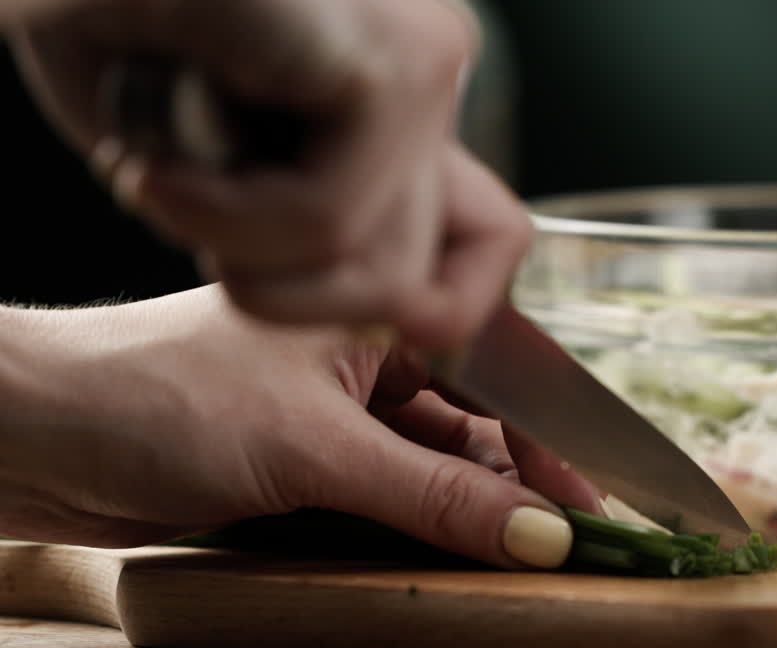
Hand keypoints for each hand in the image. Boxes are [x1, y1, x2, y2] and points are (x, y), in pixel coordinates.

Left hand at [0, 286, 599, 567]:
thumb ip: (435, 495)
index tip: (598, 502)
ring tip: (524, 560)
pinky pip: (393, 496)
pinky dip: (426, 529)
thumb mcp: (317, 448)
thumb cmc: (161, 397)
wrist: (40, 437)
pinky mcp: (312, 461)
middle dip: (524, 483)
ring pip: (438, 466)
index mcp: (380, 312)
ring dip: (477, 513)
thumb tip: (539, 534)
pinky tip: (459, 557)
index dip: (556, 438)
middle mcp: (370, 357)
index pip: (500, 373)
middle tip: (572, 544)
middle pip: (476, 425)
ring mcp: (340, 412)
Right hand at [7, 0, 524, 349]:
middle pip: (427, 277)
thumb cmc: (110, 25)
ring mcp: (422, 64)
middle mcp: (432, 71)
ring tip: (164, 175)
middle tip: (192, 212)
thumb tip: (397, 319)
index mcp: (407, 92)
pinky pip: (327, 223)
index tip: (305, 296)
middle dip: (293, 297)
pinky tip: (157, 161)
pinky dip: (221, 221)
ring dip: (241, 260)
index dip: (423, 309)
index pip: (495, 241)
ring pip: (384, 274)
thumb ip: (309, 229)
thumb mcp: (219, 157)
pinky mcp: (384, 65)